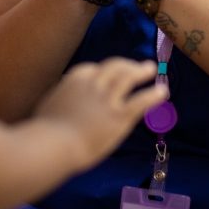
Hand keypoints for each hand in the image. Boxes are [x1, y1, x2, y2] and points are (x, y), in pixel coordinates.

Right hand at [34, 58, 166, 168]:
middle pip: (114, 66)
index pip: (94, 69)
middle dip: (127, 64)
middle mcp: (94, 84)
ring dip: (141, 71)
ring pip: (129, 77)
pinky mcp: (120, 116)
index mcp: (75, 79)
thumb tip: (60, 97)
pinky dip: (153, 94)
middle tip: (138, 66)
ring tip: (150, 69)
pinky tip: (162, 92)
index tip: (111, 74)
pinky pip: (141, 100)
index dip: (105, 71)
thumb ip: (60, 97)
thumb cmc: (45, 130)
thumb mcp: (49, 103)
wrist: (53, 144)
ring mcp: (108, 99)